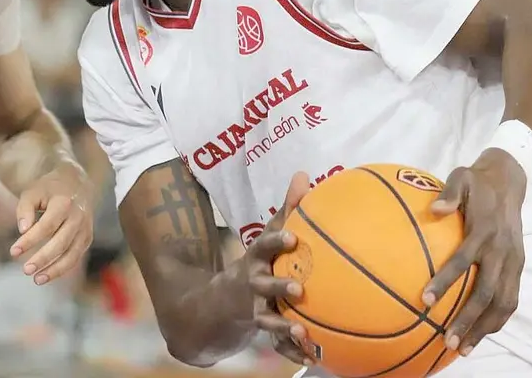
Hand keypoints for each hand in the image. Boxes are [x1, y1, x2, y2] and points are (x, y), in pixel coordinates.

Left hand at [10, 162, 94, 284]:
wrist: (78, 183)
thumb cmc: (49, 189)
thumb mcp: (33, 191)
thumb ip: (25, 209)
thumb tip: (23, 230)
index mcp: (64, 203)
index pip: (46, 226)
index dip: (30, 240)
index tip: (13, 252)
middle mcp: (78, 217)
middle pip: (61, 243)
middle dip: (43, 259)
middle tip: (26, 270)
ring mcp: (85, 228)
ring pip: (72, 254)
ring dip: (55, 269)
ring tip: (37, 279)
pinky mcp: (87, 237)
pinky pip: (76, 256)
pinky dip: (63, 268)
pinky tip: (47, 274)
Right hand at [239, 172, 314, 364]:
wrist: (220, 303)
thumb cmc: (258, 261)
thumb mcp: (268, 235)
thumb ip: (288, 208)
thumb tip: (302, 175)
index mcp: (256, 259)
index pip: (264, 246)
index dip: (276, 241)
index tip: (292, 238)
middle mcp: (253, 284)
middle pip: (264, 286)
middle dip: (279, 288)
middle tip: (298, 290)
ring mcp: (255, 309)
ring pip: (268, 320)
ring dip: (284, 327)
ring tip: (302, 331)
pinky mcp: (262, 330)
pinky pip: (278, 343)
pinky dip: (293, 351)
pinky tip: (312, 356)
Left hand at [421, 149, 527, 355]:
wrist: (511, 181)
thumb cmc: (477, 183)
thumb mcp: (462, 177)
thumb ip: (449, 193)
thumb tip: (435, 209)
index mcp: (485, 230)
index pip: (463, 260)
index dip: (445, 280)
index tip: (425, 300)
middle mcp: (501, 250)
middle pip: (486, 292)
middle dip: (468, 319)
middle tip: (448, 341)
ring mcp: (513, 261)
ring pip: (502, 302)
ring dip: (484, 328)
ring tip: (464, 348)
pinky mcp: (519, 266)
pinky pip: (511, 299)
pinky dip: (498, 319)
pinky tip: (480, 334)